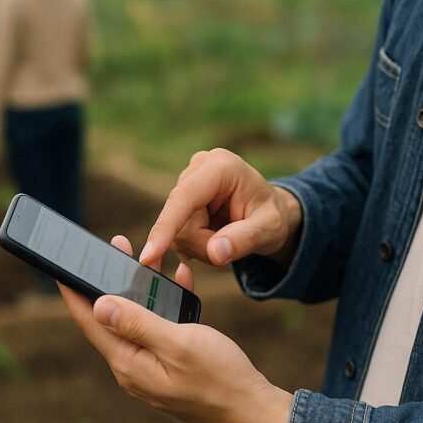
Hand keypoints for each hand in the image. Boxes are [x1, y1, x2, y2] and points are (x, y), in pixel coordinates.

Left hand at [57, 234, 292, 422]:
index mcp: (129, 363)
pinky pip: (160, 329)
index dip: (75, 292)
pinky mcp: (170, 366)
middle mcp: (134, 367)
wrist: (252, 411)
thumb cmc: (220, 379)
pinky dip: (167, 305)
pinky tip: (179, 283)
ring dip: (143, 289)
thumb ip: (138, 323)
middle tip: (115, 246)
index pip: (91, 323)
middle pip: (112, 317)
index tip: (62, 266)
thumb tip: (99, 305)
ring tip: (147, 258)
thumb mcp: (178, 343)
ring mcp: (152, 368)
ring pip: (138, 320)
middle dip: (112, 281)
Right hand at [140, 148, 301, 268]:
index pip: (184, 198)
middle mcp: (198, 168)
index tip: (149, 256)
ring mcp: (186, 182)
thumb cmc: (272, 217)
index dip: (165, 227)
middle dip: (203, 244)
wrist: (270, 212)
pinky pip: (176, 233)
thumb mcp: (270, 230)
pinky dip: (195, 245)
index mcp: (221, 166)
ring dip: (200, 246)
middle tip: (232, 246)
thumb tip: (214, 253)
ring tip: (227, 239)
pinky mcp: (180, 198)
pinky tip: (214, 237)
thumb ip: (245, 239)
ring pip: (176, 231)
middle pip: (179, 221)